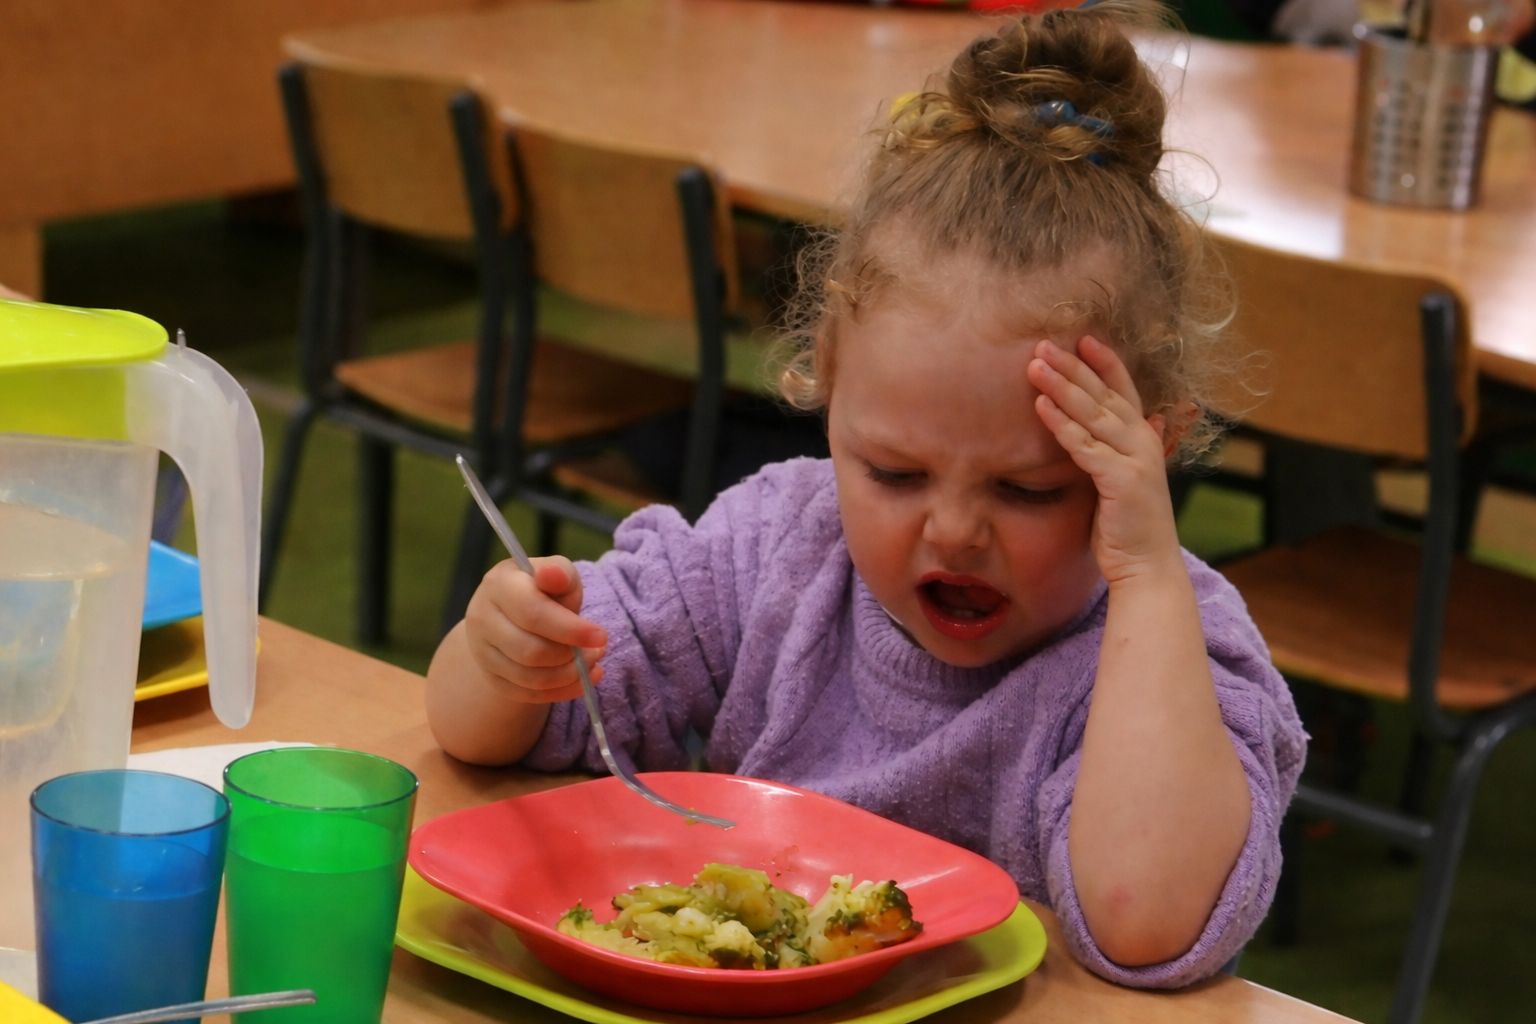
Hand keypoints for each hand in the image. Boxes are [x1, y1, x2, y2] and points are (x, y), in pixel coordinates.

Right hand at [462, 555, 607, 701]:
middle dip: (571, 656)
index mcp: (499, 585)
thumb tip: (553, 574)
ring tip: (591, 663)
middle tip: (598, 651)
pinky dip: (560, 692)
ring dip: (569, 675)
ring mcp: (482, 651)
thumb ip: (560, 574)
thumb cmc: (542, 590)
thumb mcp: (557, 575)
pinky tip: (580, 681)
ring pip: (530, 677)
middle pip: (531, 651)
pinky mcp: (491, 677)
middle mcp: (482, 618)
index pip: (533, 613)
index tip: (601, 636)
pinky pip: (527, 694)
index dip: (570, 629)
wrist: (513, 614)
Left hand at [1027, 336, 1181, 584]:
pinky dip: (1062, 424)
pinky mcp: (1121, 480)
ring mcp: (1135, 460)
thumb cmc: (1128, 528)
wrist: (1146, 568)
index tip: (1083, 338)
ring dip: (1062, 386)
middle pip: (1104, 395)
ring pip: (1093, 413)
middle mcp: (1143, 443)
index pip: (1124, 391)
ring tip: (1035, 365)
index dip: (1105, 363)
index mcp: (1144, 440)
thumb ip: (1117, 452)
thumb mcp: (1123, 481)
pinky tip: (1040, 406)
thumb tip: (1124, 426)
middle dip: (1073, 367)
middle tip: (1043, 343)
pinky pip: (1085, 446)